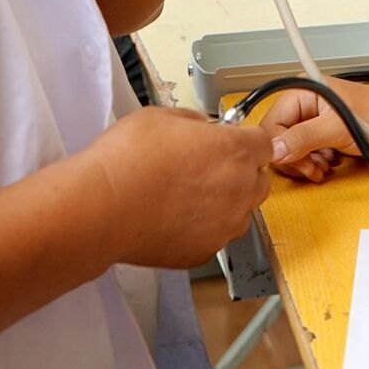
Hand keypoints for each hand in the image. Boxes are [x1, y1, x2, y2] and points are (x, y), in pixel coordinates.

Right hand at [79, 107, 273, 267]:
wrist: (101, 207)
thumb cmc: (127, 159)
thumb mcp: (161, 117)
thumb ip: (194, 121)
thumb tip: (201, 128)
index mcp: (236, 151)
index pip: (266, 144)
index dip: (248, 142)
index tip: (235, 143)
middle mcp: (240, 190)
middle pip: (259, 181)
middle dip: (241, 174)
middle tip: (207, 170)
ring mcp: (225, 225)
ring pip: (239, 213)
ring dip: (223, 204)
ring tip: (185, 197)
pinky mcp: (205, 251)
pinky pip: (214, 237)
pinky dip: (201, 229)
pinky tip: (173, 219)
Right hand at [262, 79, 368, 181]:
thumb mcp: (340, 128)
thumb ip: (305, 137)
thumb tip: (274, 149)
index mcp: (303, 91)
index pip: (271, 124)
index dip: (279, 147)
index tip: (295, 162)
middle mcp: (305, 104)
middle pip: (279, 139)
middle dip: (294, 158)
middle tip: (313, 167)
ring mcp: (314, 120)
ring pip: (290, 150)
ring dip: (305, 164)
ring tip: (324, 166)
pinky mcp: (323, 135)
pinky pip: (304, 154)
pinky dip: (313, 164)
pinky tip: (329, 164)